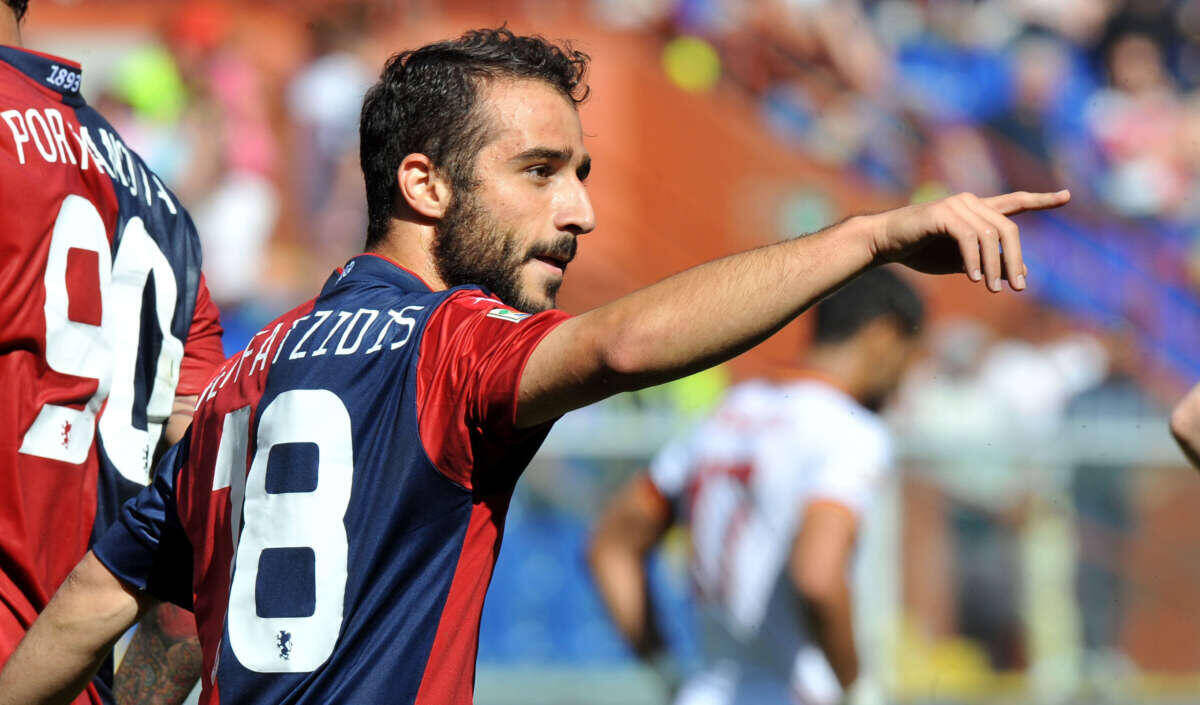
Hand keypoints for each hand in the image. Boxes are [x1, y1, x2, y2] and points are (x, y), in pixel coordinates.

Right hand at [865, 189, 1070, 291]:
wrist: (885, 242)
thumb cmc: (920, 251)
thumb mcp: (962, 261)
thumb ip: (990, 261)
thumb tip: (1024, 272)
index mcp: (977, 211)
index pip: (1015, 202)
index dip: (1042, 200)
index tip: (1067, 196)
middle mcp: (971, 202)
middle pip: (1008, 230)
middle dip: (1015, 261)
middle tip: (1017, 288)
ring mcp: (957, 205)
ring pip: (990, 236)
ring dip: (995, 266)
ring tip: (993, 288)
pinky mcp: (943, 213)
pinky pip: (968, 239)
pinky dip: (974, 260)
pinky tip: (973, 277)